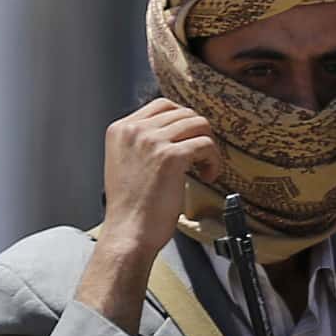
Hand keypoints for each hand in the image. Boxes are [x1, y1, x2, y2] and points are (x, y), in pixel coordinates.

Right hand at [100, 99, 219, 261]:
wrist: (129, 231)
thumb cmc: (132, 204)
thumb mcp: (127, 160)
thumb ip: (144, 140)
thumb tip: (177, 128)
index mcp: (121, 129)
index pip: (162, 104)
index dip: (183, 121)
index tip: (190, 139)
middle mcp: (134, 130)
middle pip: (184, 113)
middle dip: (198, 134)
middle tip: (200, 157)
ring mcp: (152, 141)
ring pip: (199, 124)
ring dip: (208, 146)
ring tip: (204, 168)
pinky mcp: (170, 157)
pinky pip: (206, 145)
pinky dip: (214, 161)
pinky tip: (208, 176)